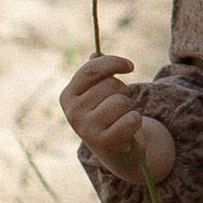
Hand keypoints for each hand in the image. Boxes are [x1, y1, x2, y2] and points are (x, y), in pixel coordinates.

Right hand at [62, 54, 176, 192]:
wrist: (116, 149)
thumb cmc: (108, 114)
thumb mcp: (99, 92)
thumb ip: (97, 72)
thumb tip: (96, 53)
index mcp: (68, 96)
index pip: (91, 69)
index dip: (114, 63)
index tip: (130, 66)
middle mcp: (73, 112)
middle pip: (111, 85)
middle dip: (123, 91)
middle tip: (119, 106)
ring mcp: (86, 129)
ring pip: (121, 101)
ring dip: (129, 107)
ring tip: (121, 118)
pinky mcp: (103, 142)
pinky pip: (131, 119)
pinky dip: (135, 121)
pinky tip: (127, 130)